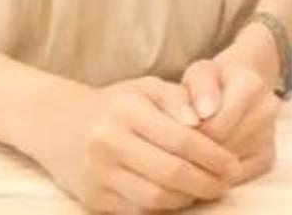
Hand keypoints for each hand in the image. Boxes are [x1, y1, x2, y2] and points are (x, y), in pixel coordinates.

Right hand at [18, 76, 240, 211]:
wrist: (58, 124)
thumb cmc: (116, 104)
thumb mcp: (147, 88)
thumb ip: (179, 99)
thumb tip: (204, 121)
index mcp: (127, 111)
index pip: (182, 139)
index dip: (213, 156)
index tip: (233, 164)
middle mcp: (109, 142)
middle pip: (171, 173)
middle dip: (206, 182)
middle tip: (226, 183)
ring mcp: (98, 174)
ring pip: (155, 198)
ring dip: (188, 200)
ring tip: (207, 191)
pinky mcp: (92, 199)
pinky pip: (137, 211)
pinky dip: (164, 209)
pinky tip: (180, 199)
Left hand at [180, 26, 281, 186]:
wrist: (237, 88)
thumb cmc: (210, 84)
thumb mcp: (198, 74)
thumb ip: (199, 87)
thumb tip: (204, 114)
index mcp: (250, 84)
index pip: (214, 126)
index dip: (189, 134)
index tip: (179, 130)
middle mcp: (267, 109)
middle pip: (222, 146)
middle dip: (198, 149)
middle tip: (184, 142)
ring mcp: (270, 135)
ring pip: (228, 165)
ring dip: (207, 162)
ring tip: (196, 147)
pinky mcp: (268, 156)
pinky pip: (236, 176)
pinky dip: (217, 173)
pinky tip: (210, 158)